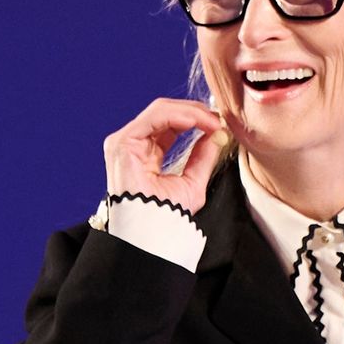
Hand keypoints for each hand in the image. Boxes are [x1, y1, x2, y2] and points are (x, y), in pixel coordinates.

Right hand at [102, 98, 228, 213]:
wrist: (151, 233)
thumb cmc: (166, 216)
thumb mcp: (192, 181)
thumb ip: (203, 156)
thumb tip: (217, 133)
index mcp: (146, 152)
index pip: (171, 123)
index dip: (197, 119)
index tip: (220, 125)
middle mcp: (133, 144)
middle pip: (166, 112)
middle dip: (195, 112)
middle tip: (219, 120)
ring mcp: (125, 141)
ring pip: (161, 110)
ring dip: (191, 112)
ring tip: (212, 122)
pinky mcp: (123, 142)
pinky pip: (154, 117)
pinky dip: (178, 114)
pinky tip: (196, 121)